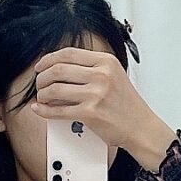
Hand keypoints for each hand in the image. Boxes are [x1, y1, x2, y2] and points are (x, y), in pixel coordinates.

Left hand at [31, 50, 173, 170]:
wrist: (141, 127)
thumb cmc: (127, 104)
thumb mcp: (114, 76)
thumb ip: (91, 69)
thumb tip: (59, 68)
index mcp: (106, 62)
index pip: (68, 53)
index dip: (48, 59)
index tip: (40, 66)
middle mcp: (101, 75)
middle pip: (58, 69)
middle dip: (42, 77)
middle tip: (39, 83)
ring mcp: (95, 94)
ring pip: (55, 89)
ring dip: (42, 93)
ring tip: (42, 97)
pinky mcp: (90, 113)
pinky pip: (58, 110)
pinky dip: (44, 110)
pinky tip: (40, 109)